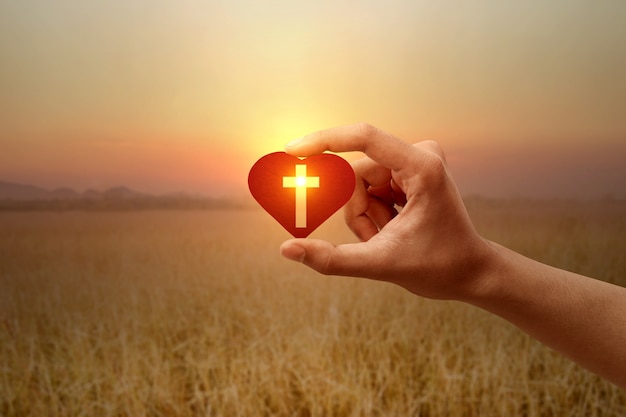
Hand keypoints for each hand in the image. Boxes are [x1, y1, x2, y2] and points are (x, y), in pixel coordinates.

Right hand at [280, 123, 494, 300]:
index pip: (364, 138)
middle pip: (356, 174)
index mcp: (422, 167)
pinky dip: (371, 213)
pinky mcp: (408, 170)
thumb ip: (331, 259)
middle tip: (376, 239)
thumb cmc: (438, 268)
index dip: (324, 140)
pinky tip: (394, 228)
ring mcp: (415, 161)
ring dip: (364, 216)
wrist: (470, 272)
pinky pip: (369, 186)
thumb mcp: (381, 264)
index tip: (292, 151)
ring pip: (359, 183)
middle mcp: (420, 155)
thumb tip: (287, 249)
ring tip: (388, 237)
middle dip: (356, 211)